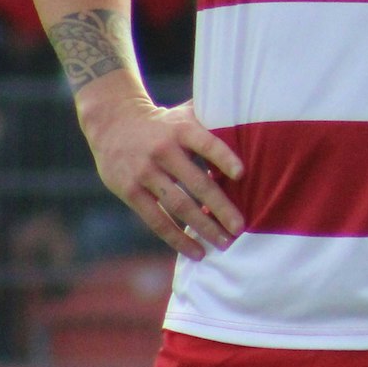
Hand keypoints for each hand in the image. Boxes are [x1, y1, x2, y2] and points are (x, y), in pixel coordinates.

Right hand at [82, 96, 243, 259]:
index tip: (242, 174)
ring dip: (203, 227)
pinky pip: (156, 220)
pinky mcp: (129, 191)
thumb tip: (254, 128)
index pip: (206, 143)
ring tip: (224, 243)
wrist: (113, 122)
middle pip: (196, 183)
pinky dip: (176, 238)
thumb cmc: (164, 123)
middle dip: (220, 207)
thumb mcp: (184, 115)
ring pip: (178, 205)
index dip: (223, 157)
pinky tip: (196, 251)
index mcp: (181, 130)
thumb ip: (213, 123)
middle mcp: (163, 151)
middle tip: (241, 227)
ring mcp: (144, 172)